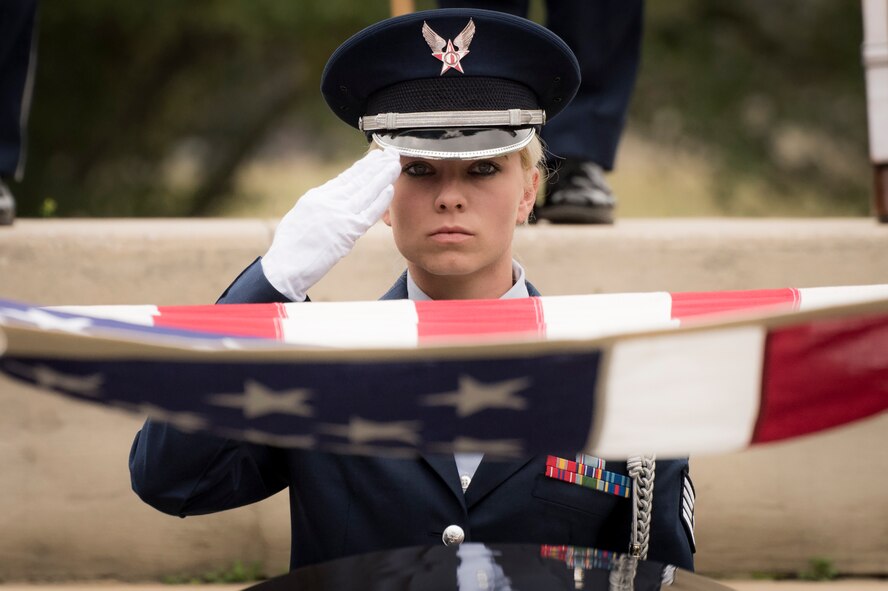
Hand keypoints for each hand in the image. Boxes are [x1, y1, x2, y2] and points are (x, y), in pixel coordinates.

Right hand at [261, 148, 400, 300]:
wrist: (286, 266)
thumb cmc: (291, 246)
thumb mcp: (302, 216)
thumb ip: (320, 204)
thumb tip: (334, 196)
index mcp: (317, 197)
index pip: (345, 178)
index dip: (362, 166)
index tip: (374, 158)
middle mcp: (328, 202)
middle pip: (358, 180)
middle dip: (376, 166)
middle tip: (390, 154)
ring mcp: (339, 216)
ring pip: (366, 192)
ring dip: (382, 177)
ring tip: (395, 165)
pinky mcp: (348, 232)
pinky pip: (369, 213)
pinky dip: (380, 201)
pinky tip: (390, 189)